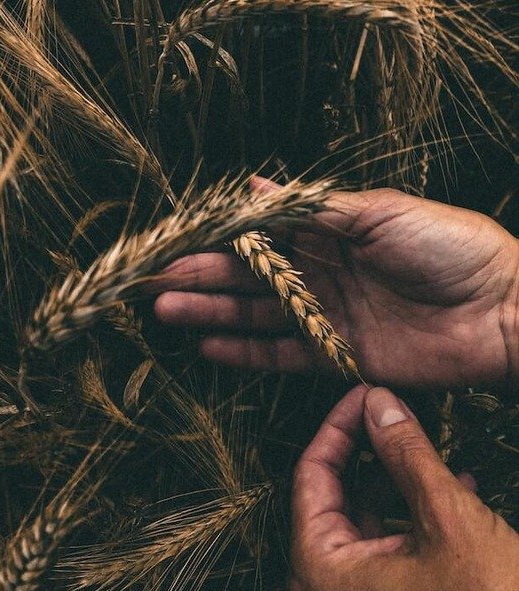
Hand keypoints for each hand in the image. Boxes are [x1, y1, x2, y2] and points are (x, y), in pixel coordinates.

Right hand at [153, 179, 518, 386]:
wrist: (500, 309)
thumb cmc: (447, 246)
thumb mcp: (378, 213)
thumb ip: (313, 208)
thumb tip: (253, 187)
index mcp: (330, 233)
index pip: (261, 238)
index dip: (218, 241)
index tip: (176, 243)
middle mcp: (321, 274)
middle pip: (250, 278)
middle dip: (202, 278)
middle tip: (155, 281)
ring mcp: (326, 316)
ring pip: (257, 315)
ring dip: (211, 314)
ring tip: (167, 311)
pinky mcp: (338, 355)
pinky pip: (282, 354)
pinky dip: (246, 352)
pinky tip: (209, 346)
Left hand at [290, 385, 518, 590]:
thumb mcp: (446, 520)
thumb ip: (406, 454)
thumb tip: (378, 401)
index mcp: (322, 568)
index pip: (311, 474)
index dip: (338, 427)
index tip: (363, 394)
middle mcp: (330, 585)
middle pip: (336, 492)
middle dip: (370, 449)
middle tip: (393, 412)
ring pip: (368, 514)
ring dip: (400, 476)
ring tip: (428, 443)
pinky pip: (392, 540)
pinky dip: (418, 510)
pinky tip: (457, 483)